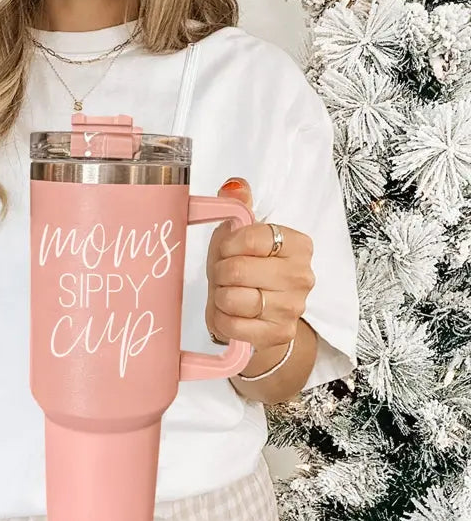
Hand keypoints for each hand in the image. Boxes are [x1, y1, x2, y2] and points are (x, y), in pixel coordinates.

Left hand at [205, 178, 314, 352]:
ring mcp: (292, 307)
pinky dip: (221, 320)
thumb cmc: (249, 270)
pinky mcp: (278, 334)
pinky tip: (228, 313)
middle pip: (238, 270)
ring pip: (233, 298)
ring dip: (219, 296)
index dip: (228, 244)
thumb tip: (233, 187)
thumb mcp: (240, 235)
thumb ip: (239, 206)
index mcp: (298, 245)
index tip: (227, 250)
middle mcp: (302, 276)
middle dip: (220, 273)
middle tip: (225, 276)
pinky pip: (233, 325)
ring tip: (227, 294)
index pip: (252, 237)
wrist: (260, 316)